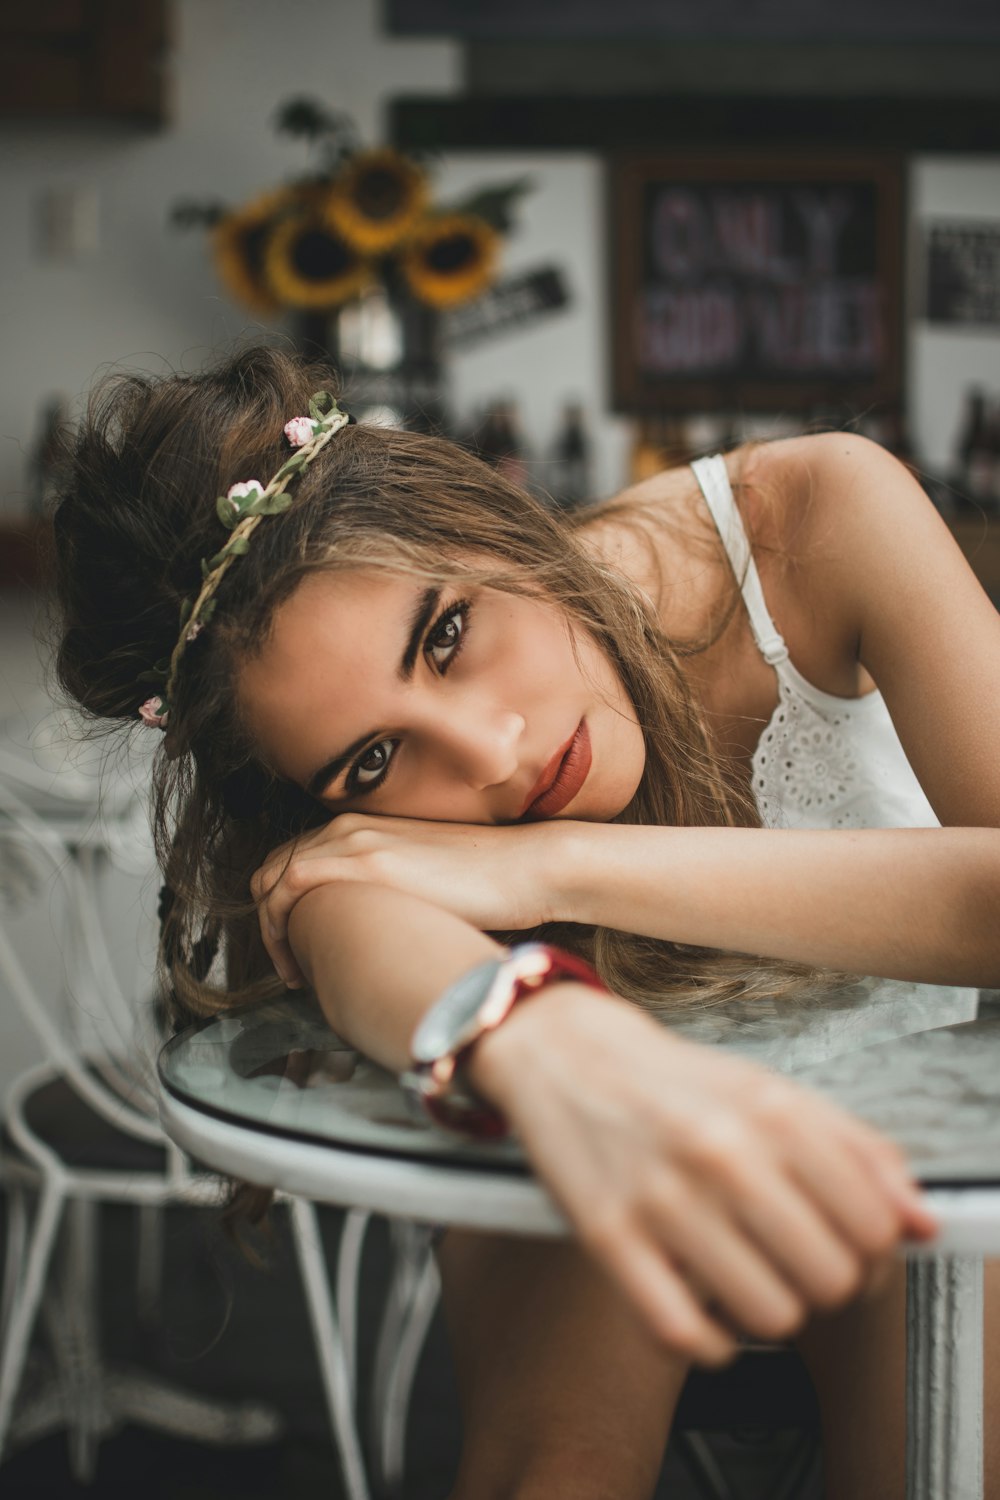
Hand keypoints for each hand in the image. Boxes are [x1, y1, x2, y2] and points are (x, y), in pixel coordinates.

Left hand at [251, 813, 564, 986]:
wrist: (524, 867)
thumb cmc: (489, 884)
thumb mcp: (424, 882)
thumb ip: (389, 893)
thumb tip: (374, 932)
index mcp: (363, 829)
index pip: (293, 864)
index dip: (284, 910)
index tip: (301, 950)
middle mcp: (349, 828)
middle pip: (272, 871)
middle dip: (271, 922)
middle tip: (291, 967)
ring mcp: (353, 840)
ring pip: (271, 880)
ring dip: (272, 930)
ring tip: (293, 973)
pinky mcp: (364, 860)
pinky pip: (287, 888)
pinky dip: (278, 927)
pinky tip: (299, 966)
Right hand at [468, 986, 937, 1365]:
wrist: (565, 1055)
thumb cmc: (675, 1082)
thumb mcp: (771, 1091)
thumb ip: (856, 1150)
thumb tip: (921, 1223)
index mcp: (770, 1112)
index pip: (873, 1225)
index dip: (873, 1250)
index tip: (847, 1244)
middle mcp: (719, 1152)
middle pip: (830, 1278)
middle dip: (823, 1283)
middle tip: (795, 1263)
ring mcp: (661, 1198)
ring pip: (768, 1316)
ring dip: (769, 1313)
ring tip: (749, 1280)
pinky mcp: (607, 1239)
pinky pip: (685, 1336)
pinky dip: (709, 1344)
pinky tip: (705, 1311)